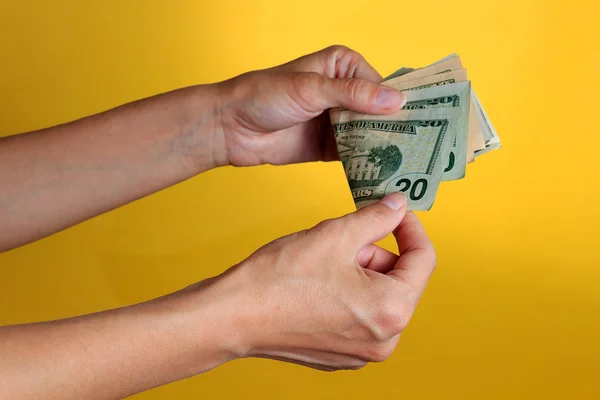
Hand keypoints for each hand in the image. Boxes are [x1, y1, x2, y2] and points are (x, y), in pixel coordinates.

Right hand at [212, 192, 435, 370]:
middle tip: (340, 240)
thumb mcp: (336, 234)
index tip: (397, 212)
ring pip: (377, 297)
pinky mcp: (340, 355)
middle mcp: (384, 340)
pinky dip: (346, 294)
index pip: (424, 260)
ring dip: (358, 273)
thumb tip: (398, 206)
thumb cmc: (280, 279)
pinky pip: (358, 316)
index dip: (411, 228)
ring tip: (321, 264)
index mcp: (391, 311)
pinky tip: (315, 286)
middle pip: (398, 280)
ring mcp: (361, 353)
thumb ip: (377, 218)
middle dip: (374, 253)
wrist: (233, 315)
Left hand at [215, 45, 405, 165]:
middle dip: (398, 128)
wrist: (231, 127)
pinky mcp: (328, 147)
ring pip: (369, 135)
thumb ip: (353, 95)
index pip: (382, 84)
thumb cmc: (265, 95)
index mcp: (343, 66)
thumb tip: (395, 100)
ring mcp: (336, 121)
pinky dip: (367, 163)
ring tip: (410, 164)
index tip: (426, 120)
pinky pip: (354, 155)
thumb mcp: (311, 88)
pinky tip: (384, 174)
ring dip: (385, 149)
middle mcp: (344, 92)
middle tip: (424, 147)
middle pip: (379, 112)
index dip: (402, 102)